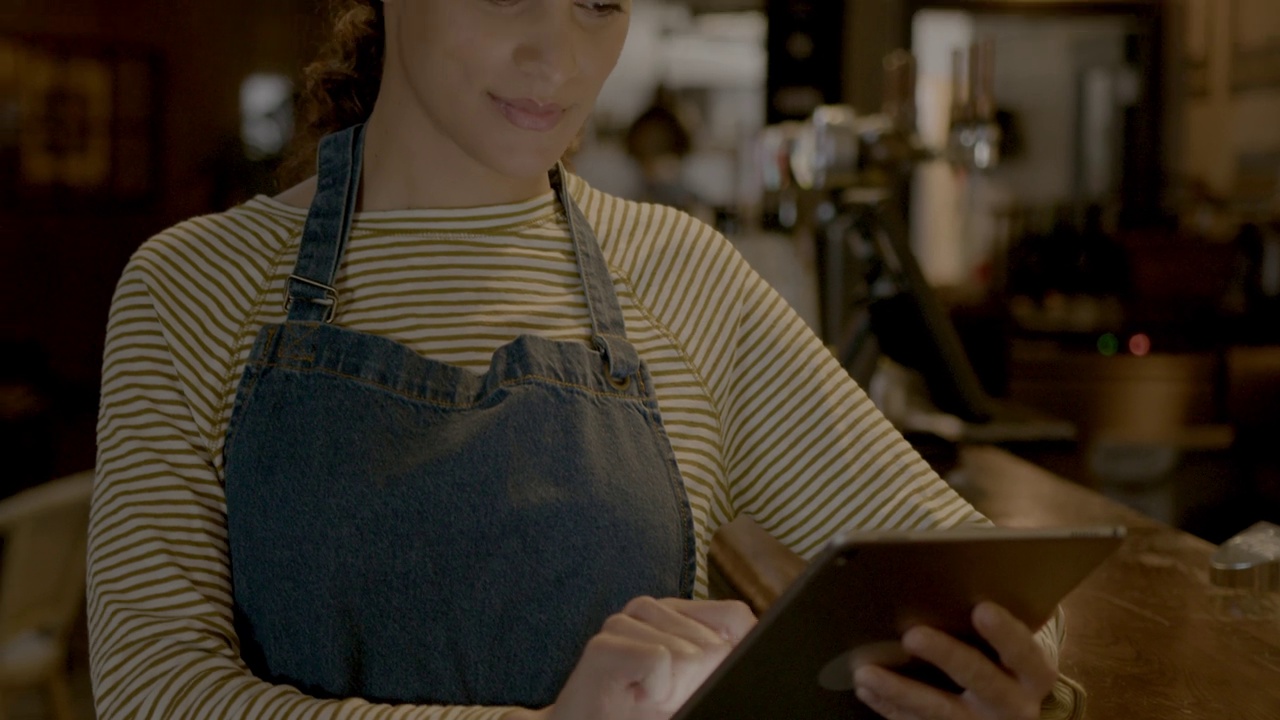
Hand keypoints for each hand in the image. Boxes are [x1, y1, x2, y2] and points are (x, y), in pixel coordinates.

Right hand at [511, 596, 755, 719]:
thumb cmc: (640, 713)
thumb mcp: (694, 686)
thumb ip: (720, 659)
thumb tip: (757, 641)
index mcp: (675, 614)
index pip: (734, 617)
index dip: (739, 652)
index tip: (715, 680)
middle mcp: (649, 609)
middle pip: (713, 643)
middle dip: (699, 682)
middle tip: (665, 697)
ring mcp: (622, 622)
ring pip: (687, 653)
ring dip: (674, 691)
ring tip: (647, 698)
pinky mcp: (604, 645)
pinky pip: (659, 660)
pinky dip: (656, 690)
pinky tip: (636, 696)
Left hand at [852, 602, 1057, 719]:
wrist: (1010, 708)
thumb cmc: (1004, 658)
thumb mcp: (1012, 642)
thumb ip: (995, 620)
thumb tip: (965, 572)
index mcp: (1034, 673)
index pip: (1024, 651)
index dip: (1004, 632)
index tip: (981, 609)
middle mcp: (1014, 704)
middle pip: (980, 678)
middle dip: (946, 655)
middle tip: (912, 636)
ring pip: (941, 711)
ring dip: (901, 691)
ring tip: (866, 673)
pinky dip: (890, 708)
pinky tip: (867, 689)